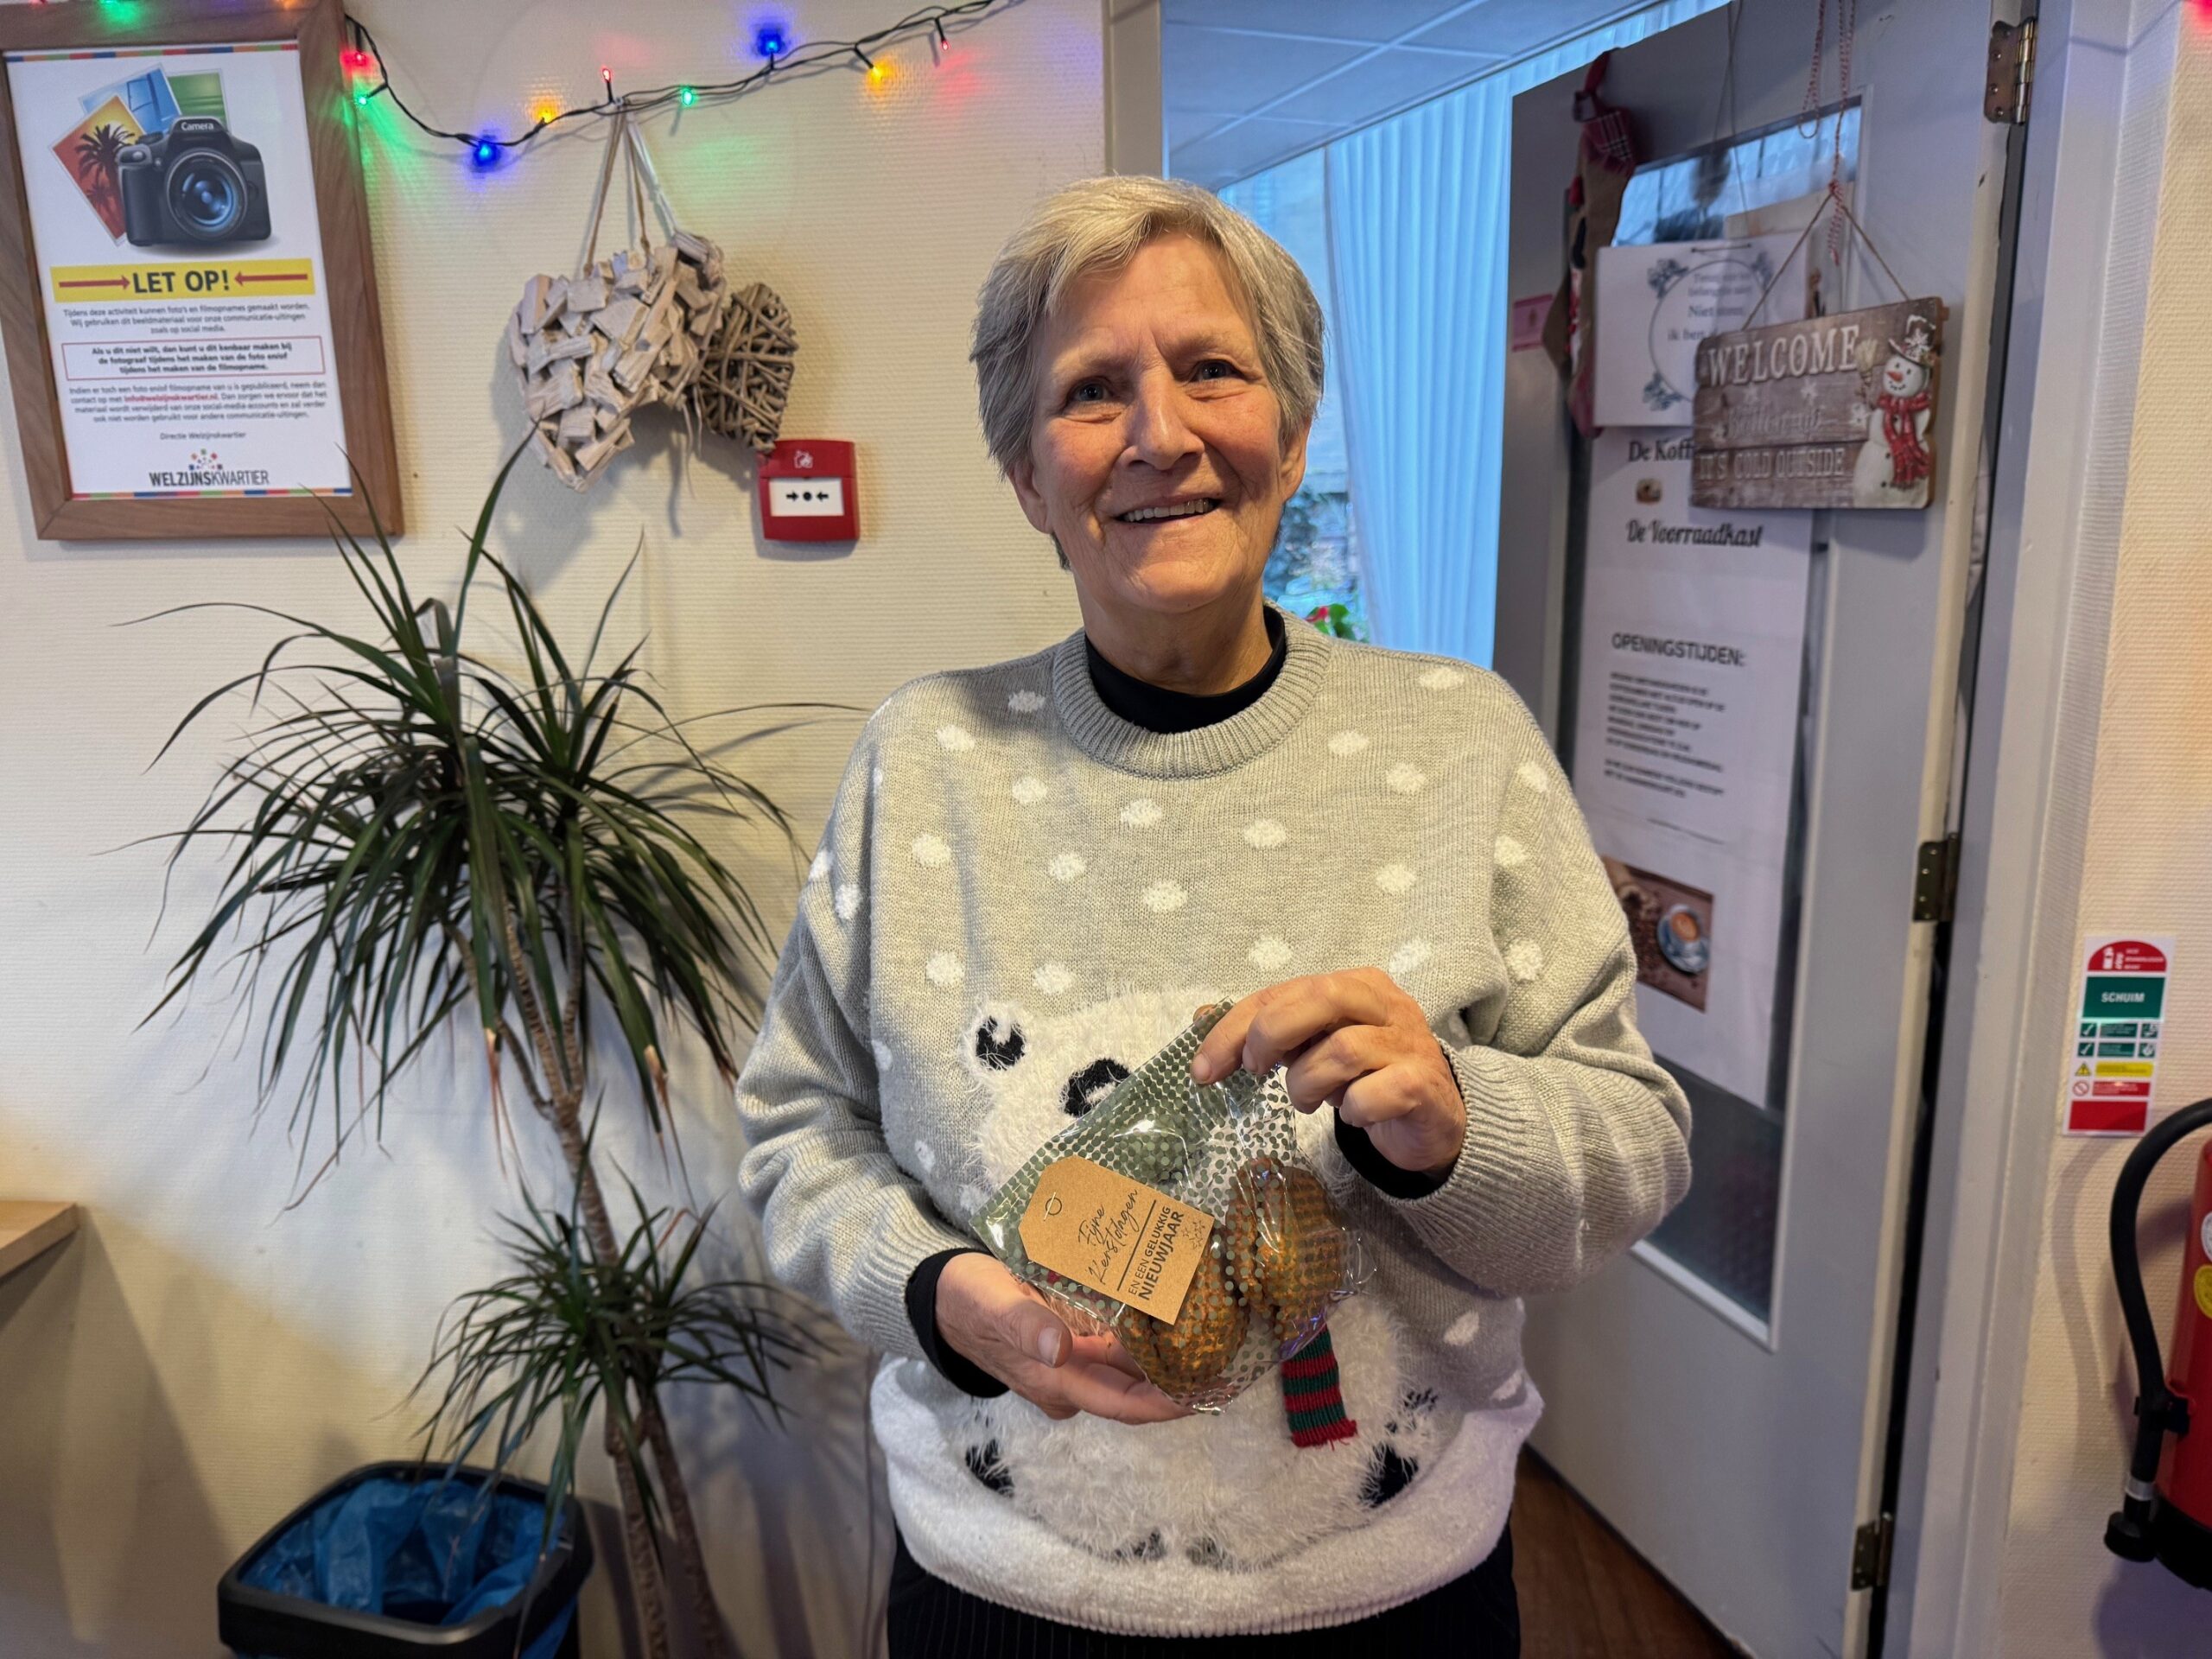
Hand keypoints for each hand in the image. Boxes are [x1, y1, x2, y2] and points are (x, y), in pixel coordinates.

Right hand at [935, 1252, 1191, 1423]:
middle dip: (1179, 1379)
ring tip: (1211, 1331)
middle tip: (1228, 1355)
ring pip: (1127, 1368)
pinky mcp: (1068, 1343)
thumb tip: (1060, 1349)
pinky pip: (1113, 1347)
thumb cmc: (967, 1300)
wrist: (939, 1297)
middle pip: (1134, 1390)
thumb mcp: (991, 1305)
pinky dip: (1142, 1336)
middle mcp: (1069, 1380)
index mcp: (1055, 1381)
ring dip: (1164, 1357)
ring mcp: (1069, 1364)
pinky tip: (1167, 1312)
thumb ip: (1024, 1327)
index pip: (1124, 1405)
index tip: (1212, 1394)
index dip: (1169, 1405)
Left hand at [1190, 969, 1466, 1178]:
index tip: (1203, 1069)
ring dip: (1308, 1084)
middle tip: (1254, 1072)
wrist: (1435, 1119)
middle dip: (1270, 1035)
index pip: (1284, 991)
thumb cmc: (1366, 1076)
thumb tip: (1203, 1015)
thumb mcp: (1314, 1047)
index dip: (1236, 1028)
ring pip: (1341, 1050)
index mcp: (1356, 985)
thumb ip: (1270, 1031)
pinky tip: (1353, 1114)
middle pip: (1320, 997)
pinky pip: (1372, 1094)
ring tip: (1307, 1100)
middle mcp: (1386, 1005)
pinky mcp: (1423, 1085)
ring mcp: (1408, 1043)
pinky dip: (1351, 1110)